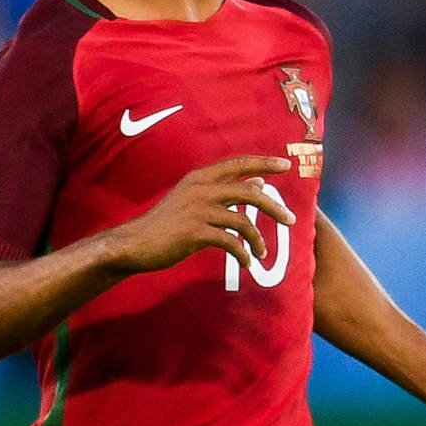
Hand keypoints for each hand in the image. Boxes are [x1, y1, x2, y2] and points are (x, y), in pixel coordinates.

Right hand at [105, 156, 295, 273]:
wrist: (134, 243)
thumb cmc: (166, 223)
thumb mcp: (193, 199)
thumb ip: (222, 191)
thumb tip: (258, 184)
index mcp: (200, 178)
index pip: (238, 164)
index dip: (263, 163)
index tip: (285, 164)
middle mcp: (201, 189)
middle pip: (248, 192)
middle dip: (273, 206)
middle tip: (290, 219)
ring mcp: (198, 210)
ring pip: (242, 220)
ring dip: (257, 239)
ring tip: (262, 253)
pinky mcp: (195, 232)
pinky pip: (230, 242)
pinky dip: (243, 253)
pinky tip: (247, 263)